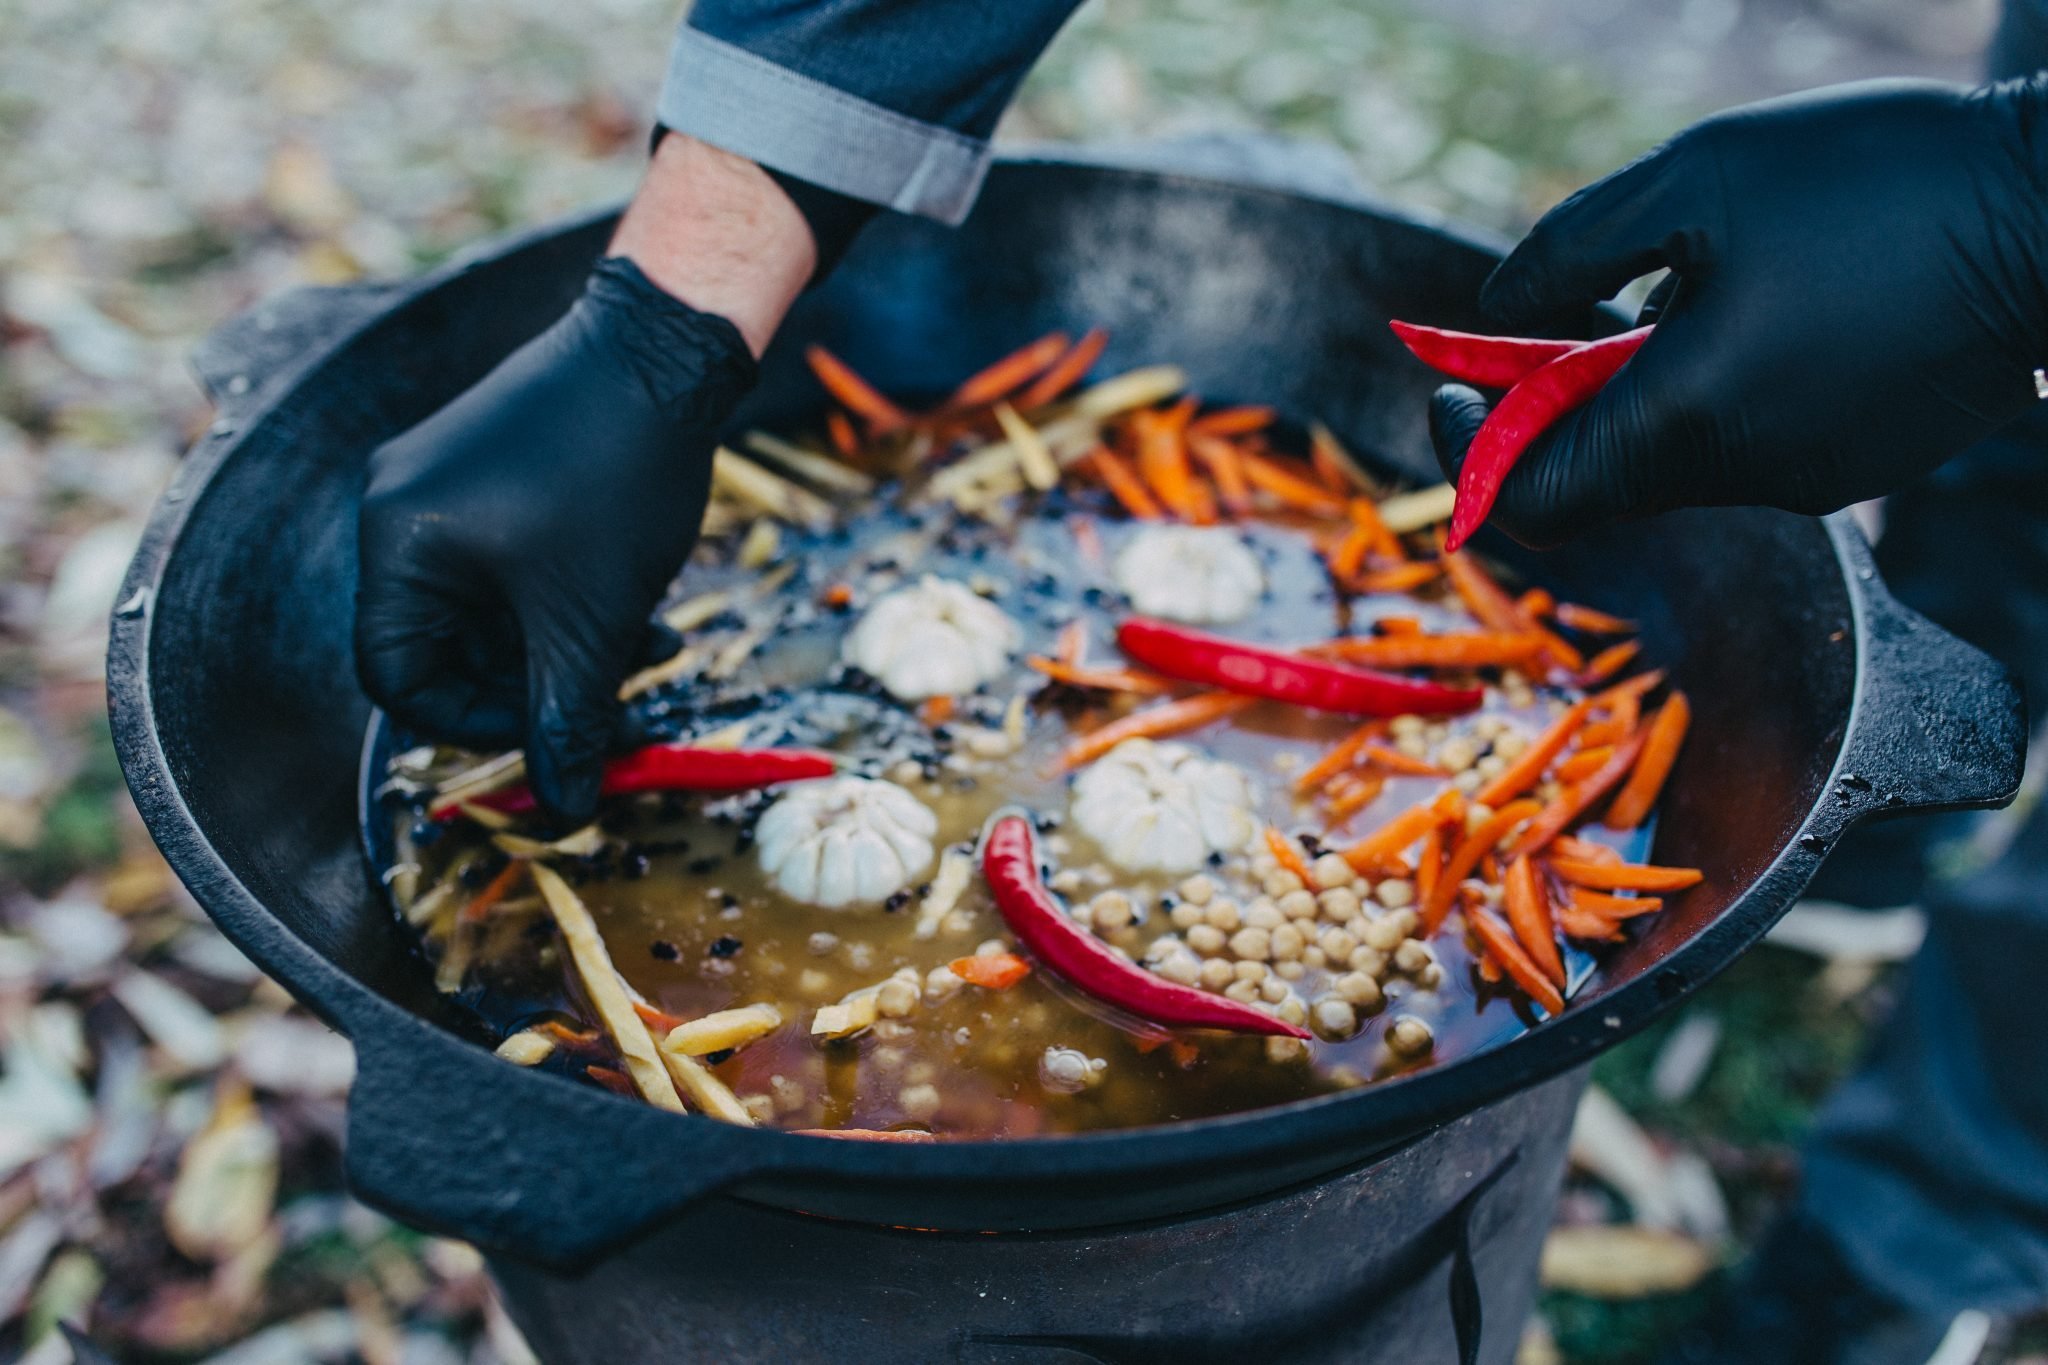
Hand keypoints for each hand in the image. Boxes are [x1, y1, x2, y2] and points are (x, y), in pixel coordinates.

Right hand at [355, 256, 754, 819]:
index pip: (398, 679)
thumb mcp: (592, 621)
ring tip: (650, 651)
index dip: (475, 726)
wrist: (663, 349)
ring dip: (567, 648)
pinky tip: (638, 608)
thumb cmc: (618, 477)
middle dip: (539, 686)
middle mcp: (397, 510)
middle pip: (447, 648)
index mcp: (398, 545)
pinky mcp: (490, 471)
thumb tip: (565, 810)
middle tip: (619, 707)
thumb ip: (570, 721)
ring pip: (492, 613)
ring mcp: (442, 485)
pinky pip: (512, 567)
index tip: (555, 735)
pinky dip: (567, 601)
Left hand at [1430, 78, 2047, 546]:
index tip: (1449, 383)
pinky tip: (1744, 304)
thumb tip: (1492, 316)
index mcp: (1686, 423)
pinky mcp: (1856, 458)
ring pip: (1666, 458)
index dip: (1467, 454)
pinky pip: (1740, 442)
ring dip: (1626, 390)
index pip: (1528, 503)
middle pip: (1590, 480)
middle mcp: (1743, 477)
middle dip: (1541, 405)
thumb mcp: (1693, 182)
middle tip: (1537, 320)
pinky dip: (1703, 391)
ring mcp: (1808, 478)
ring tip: (1658, 290)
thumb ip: (1567, 252)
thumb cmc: (1879, 178)